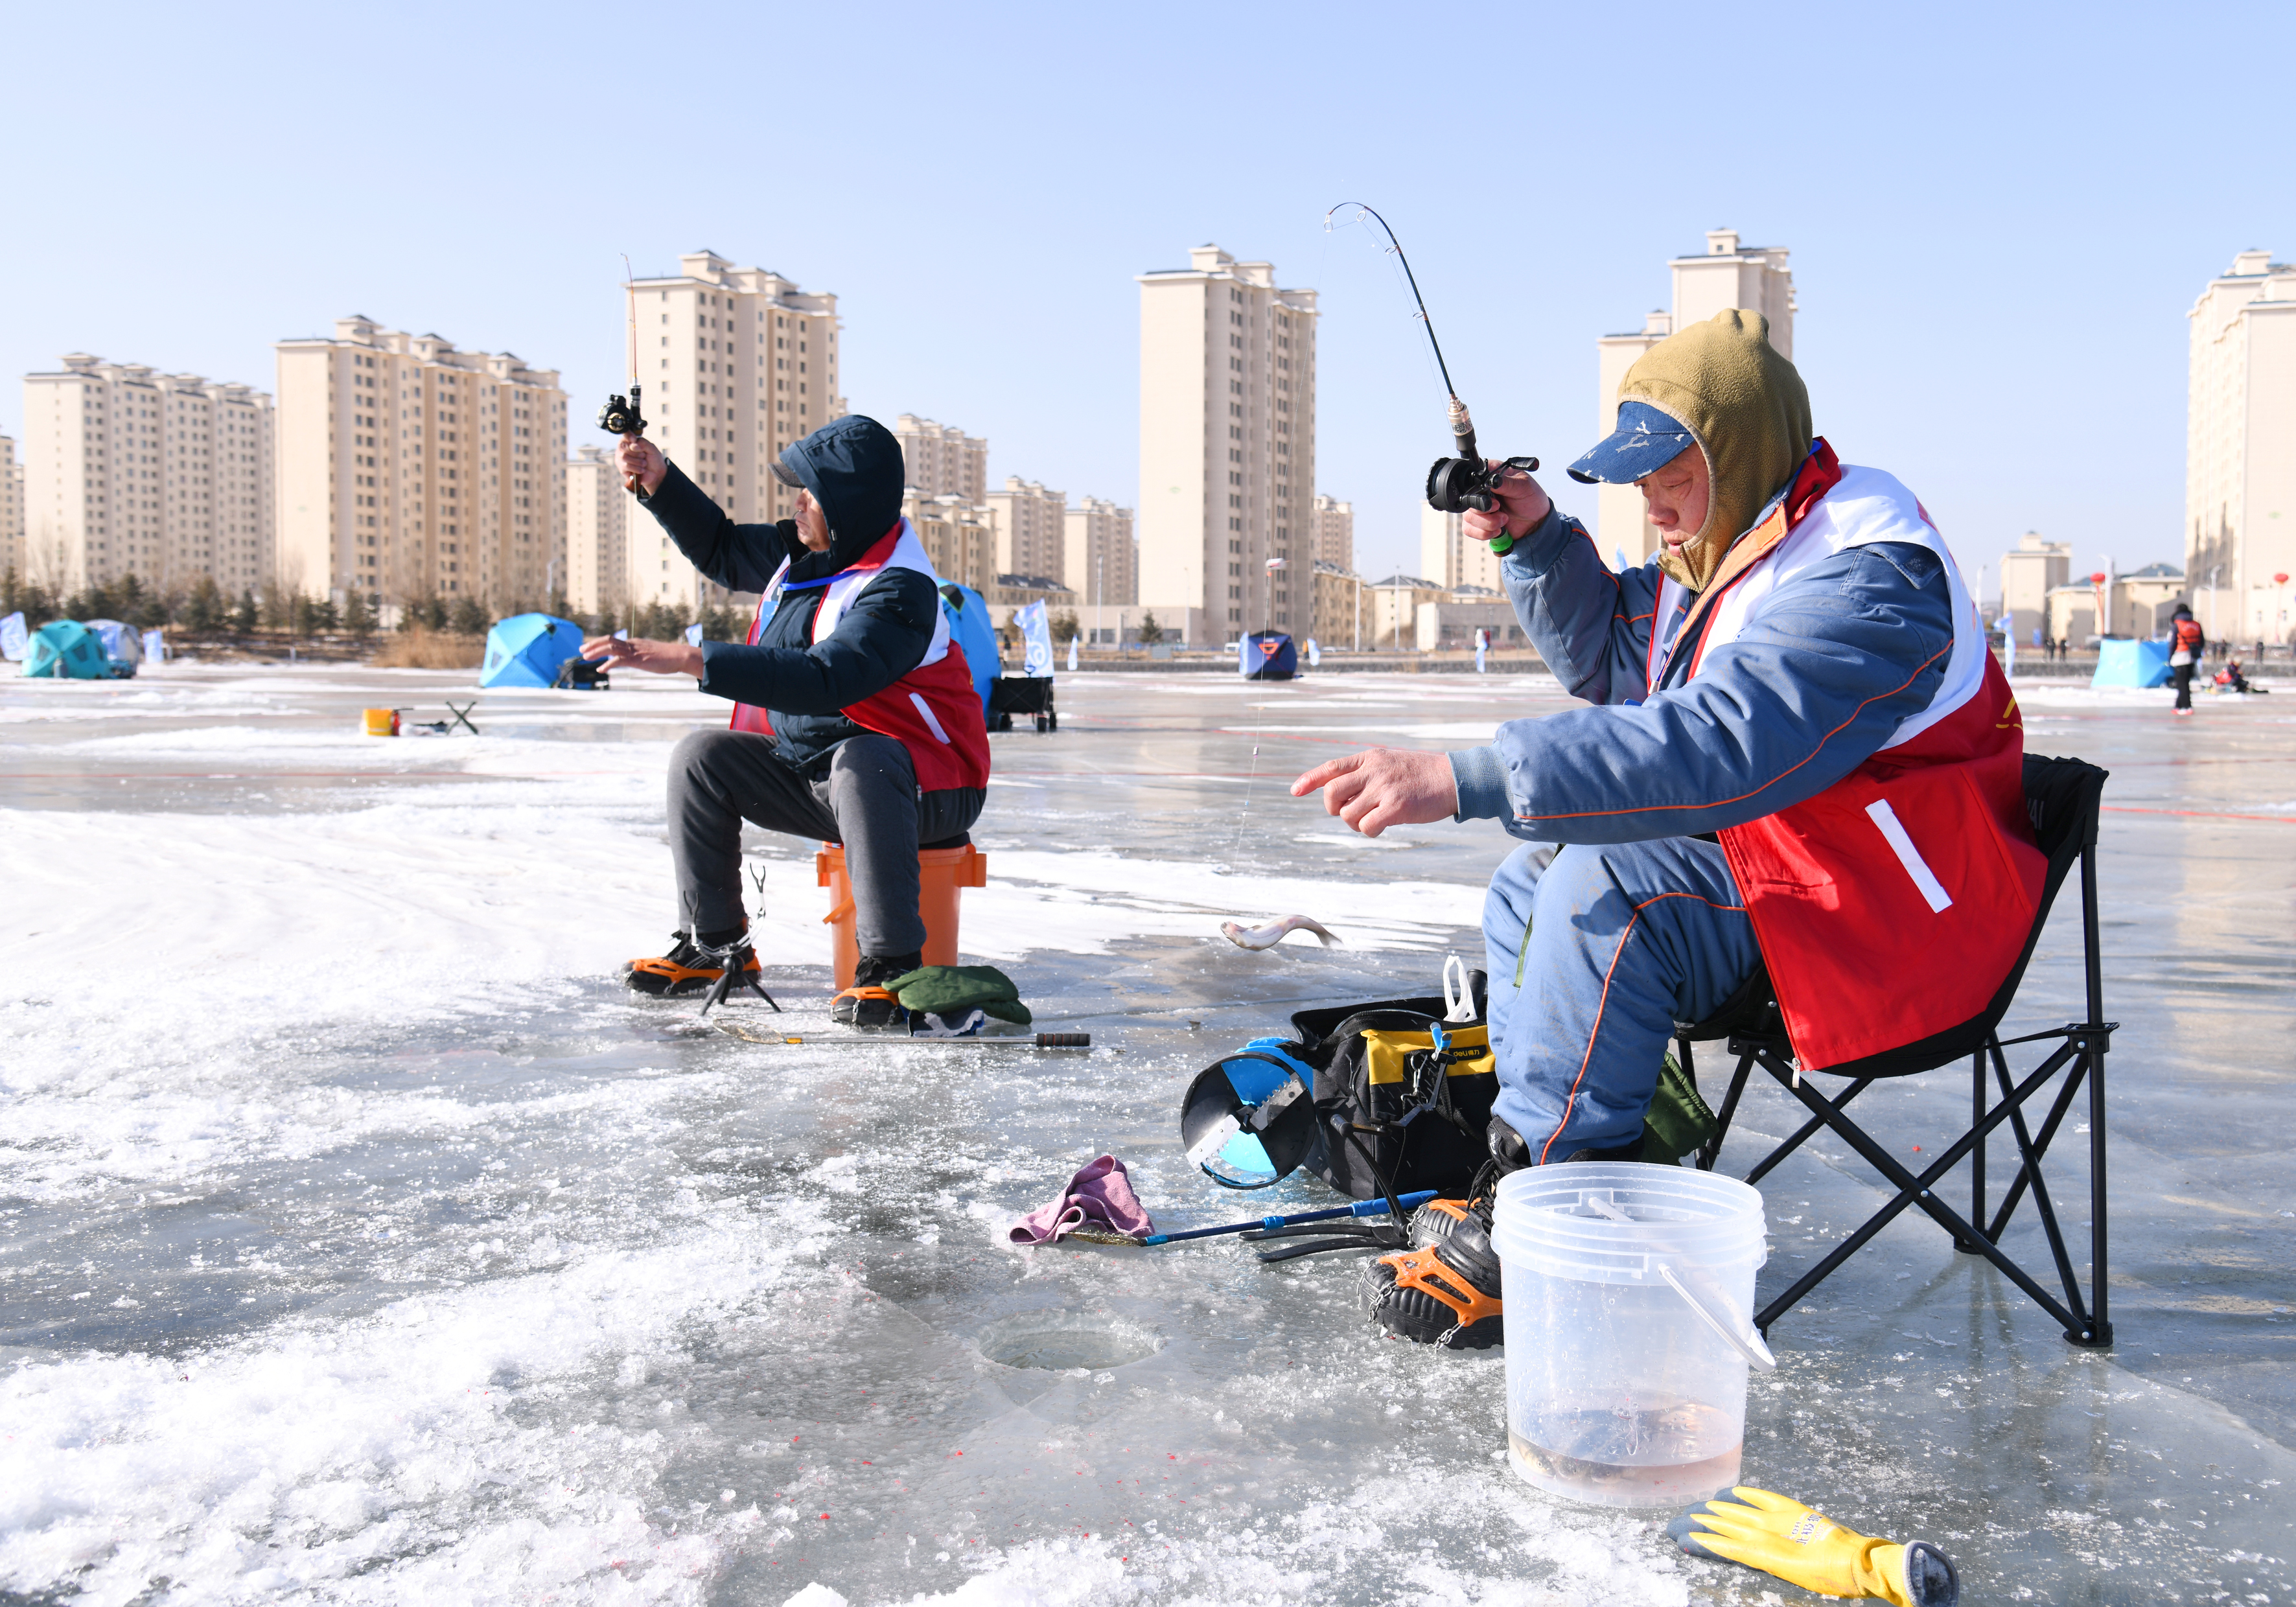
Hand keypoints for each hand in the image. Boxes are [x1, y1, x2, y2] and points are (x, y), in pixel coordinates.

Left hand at [580, 634, 701, 677]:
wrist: (678, 656)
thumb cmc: (667, 657)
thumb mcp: (649, 654)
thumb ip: (639, 656)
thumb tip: (632, 660)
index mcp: (633, 643)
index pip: (612, 640)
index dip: (598, 643)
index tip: (588, 647)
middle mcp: (631, 644)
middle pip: (607, 640)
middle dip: (592, 645)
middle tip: (581, 650)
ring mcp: (634, 651)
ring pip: (610, 647)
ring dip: (596, 652)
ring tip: (585, 658)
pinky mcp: (638, 659)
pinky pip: (619, 660)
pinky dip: (608, 664)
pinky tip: (601, 669)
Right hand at [617, 436, 666, 495]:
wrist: (657, 474)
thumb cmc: (653, 459)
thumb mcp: (652, 448)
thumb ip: (643, 443)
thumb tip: (633, 446)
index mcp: (630, 441)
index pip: (625, 435)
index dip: (629, 436)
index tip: (634, 439)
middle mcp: (623, 449)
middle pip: (623, 447)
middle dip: (637, 453)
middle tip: (644, 456)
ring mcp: (620, 459)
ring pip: (624, 457)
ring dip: (638, 461)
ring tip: (644, 464)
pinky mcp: (622, 469)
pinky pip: (626, 466)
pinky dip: (636, 468)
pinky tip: (641, 470)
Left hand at [1290, 748, 1458, 836]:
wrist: (1453, 778)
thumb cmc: (1421, 774)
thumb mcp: (1389, 762)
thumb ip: (1365, 772)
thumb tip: (1340, 794)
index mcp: (1369, 757)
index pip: (1331, 768)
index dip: (1310, 779)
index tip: (1295, 791)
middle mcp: (1373, 770)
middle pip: (1332, 793)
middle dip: (1333, 809)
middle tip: (1348, 813)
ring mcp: (1384, 787)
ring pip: (1348, 814)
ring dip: (1354, 824)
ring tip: (1371, 820)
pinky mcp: (1396, 806)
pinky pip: (1367, 826)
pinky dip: (1369, 831)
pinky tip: (1383, 826)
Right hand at [1461, 459, 1551, 545]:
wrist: (1537, 523)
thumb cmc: (1532, 500)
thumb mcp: (1524, 486)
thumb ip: (1507, 483)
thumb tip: (1493, 481)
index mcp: (1492, 475)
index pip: (1474, 476)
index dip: (1478, 487)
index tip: (1492, 495)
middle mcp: (1482, 490)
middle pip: (1468, 499)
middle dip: (1484, 509)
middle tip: (1498, 508)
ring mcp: (1479, 507)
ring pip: (1468, 516)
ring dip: (1487, 523)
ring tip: (1503, 520)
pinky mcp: (1479, 523)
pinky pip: (1469, 529)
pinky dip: (1483, 533)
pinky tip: (1498, 530)